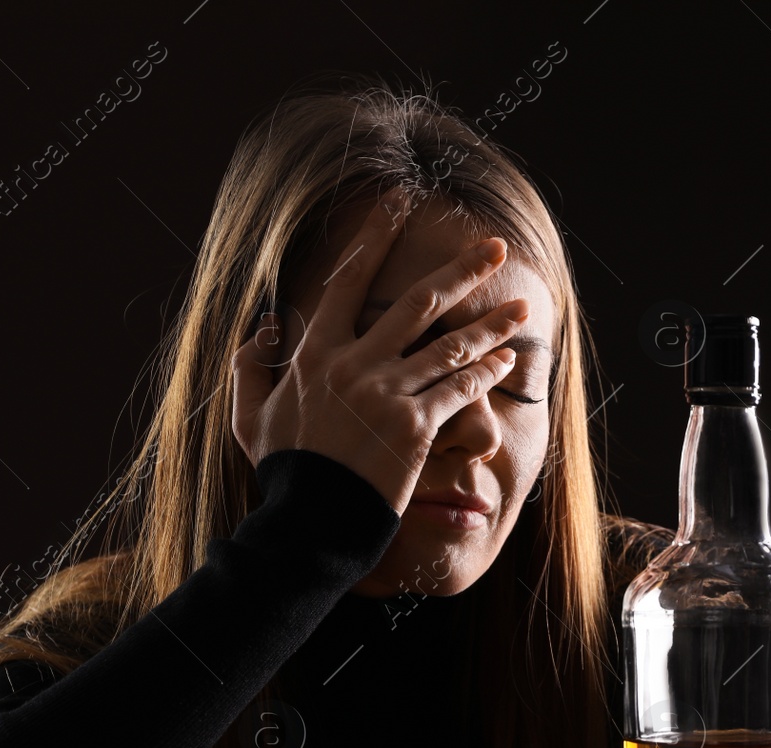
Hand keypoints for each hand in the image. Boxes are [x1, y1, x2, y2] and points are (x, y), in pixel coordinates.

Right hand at [230, 187, 531, 516]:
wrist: (309, 522)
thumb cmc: (284, 472)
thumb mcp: (250, 417)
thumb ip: (251, 366)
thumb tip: (265, 326)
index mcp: (315, 353)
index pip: (348, 280)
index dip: (375, 237)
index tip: (398, 203)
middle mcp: (355, 364)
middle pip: (418, 302)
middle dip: (462, 270)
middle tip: (493, 247)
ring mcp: (388, 394)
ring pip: (451, 345)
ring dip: (491, 324)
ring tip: (521, 307)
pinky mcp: (416, 426)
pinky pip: (460, 388)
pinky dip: (486, 371)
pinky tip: (508, 359)